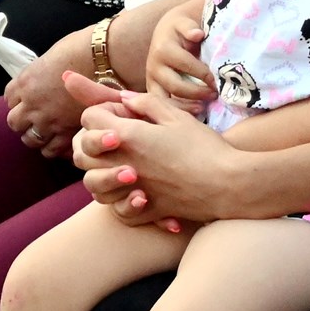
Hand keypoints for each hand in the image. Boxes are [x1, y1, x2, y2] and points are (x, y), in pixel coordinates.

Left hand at [1, 50, 91, 157]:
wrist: (107, 60)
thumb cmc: (82, 50)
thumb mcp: (52, 57)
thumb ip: (43, 73)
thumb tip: (45, 77)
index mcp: (25, 83)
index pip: (9, 99)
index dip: (19, 100)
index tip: (28, 100)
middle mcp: (32, 104)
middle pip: (14, 122)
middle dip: (23, 120)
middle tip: (36, 118)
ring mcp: (48, 121)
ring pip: (30, 139)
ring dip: (36, 136)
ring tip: (47, 133)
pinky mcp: (67, 132)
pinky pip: (51, 150)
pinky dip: (53, 147)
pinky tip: (60, 141)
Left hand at [69, 88, 242, 224]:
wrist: (227, 184)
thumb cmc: (205, 147)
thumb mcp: (177, 117)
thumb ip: (147, 104)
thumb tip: (125, 99)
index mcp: (129, 136)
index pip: (90, 118)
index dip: (102, 111)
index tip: (122, 114)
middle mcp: (123, 163)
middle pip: (82, 153)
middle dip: (92, 142)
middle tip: (113, 139)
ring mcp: (130, 190)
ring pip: (93, 186)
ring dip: (100, 174)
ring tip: (120, 167)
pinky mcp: (144, 211)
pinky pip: (118, 211)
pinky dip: (121, 204)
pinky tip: (135, 193)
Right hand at [144, 0, 214, 108]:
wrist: (166, 32)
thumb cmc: (181, 28)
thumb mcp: (185, 23)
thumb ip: (190, 27)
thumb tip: (198, 34)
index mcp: (163, 49)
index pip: (186, 65)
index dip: (204, 74)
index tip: (219, 81)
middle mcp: (154, 66)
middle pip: (176, 86)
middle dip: (197, 92)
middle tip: (215, 95)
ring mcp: (151, 80)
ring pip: (166, 100)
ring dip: (186, 106)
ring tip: (204, 108)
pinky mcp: (152, 90)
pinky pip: (162, 105)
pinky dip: (177, 111)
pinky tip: (192, 113)